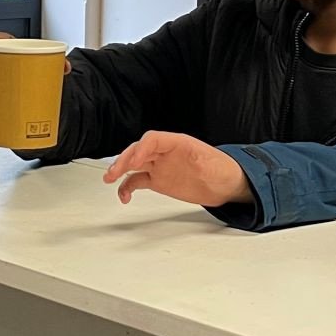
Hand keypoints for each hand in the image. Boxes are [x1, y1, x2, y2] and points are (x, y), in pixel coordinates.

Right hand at [103, 133, 250, 207]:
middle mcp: (164, 153)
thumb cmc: (221, 169)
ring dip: (120, 170)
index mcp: (176, 143)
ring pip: (134, 165)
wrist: (226, 184)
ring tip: (110, 179)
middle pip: (138, 151)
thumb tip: (193, 158)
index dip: (141, 148)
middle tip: (115, 172)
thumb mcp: (212, 163)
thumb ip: (200, 160)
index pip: (152, 139)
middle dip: (125, 160)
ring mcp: (160, 167)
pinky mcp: (158, 180)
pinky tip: (124, 196)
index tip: (135, 161)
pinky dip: (128, 187)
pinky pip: (137, 181)